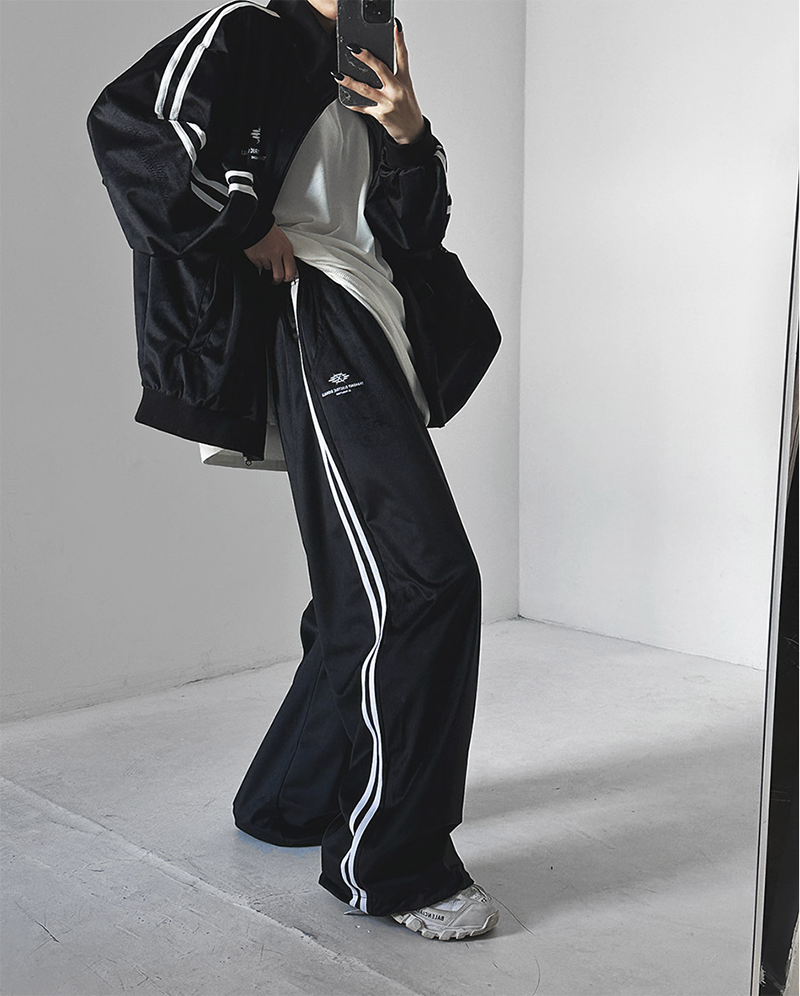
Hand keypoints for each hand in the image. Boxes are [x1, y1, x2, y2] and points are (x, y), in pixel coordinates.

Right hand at [243, 223, 297, 282]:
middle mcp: (276, 254)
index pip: (291, 271)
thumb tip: (289, 268)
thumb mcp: (284, 240)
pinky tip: (260, 254)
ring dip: (268, 266)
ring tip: (266, 255)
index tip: (287, 278)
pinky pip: (258, 266)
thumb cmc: (269, 230)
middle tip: (276, 280)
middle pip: (279, 276)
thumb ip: (286, 254)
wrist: (254, 223)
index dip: (289, 277)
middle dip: (278, 280)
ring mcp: (265, 257)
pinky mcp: (254, 258)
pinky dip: (259, 262)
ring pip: (268, 269)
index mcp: (286, 249)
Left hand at [336, 22, 424, 144]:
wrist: (411, 131)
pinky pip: (364, 107)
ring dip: (350, 82)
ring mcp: (388, 102)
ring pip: (366, 89)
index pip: (403, 56)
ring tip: (339, 75)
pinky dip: (353, 103)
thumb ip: (394, 73)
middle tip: (353, 49)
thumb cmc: (407, 108)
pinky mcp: (381, 115)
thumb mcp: (405, 87)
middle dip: (366, 58)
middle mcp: (397, 90)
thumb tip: (377, 61)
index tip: (395, 27)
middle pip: (381, 69)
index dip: (399, 40)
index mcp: (404, 80)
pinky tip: (345, 98)